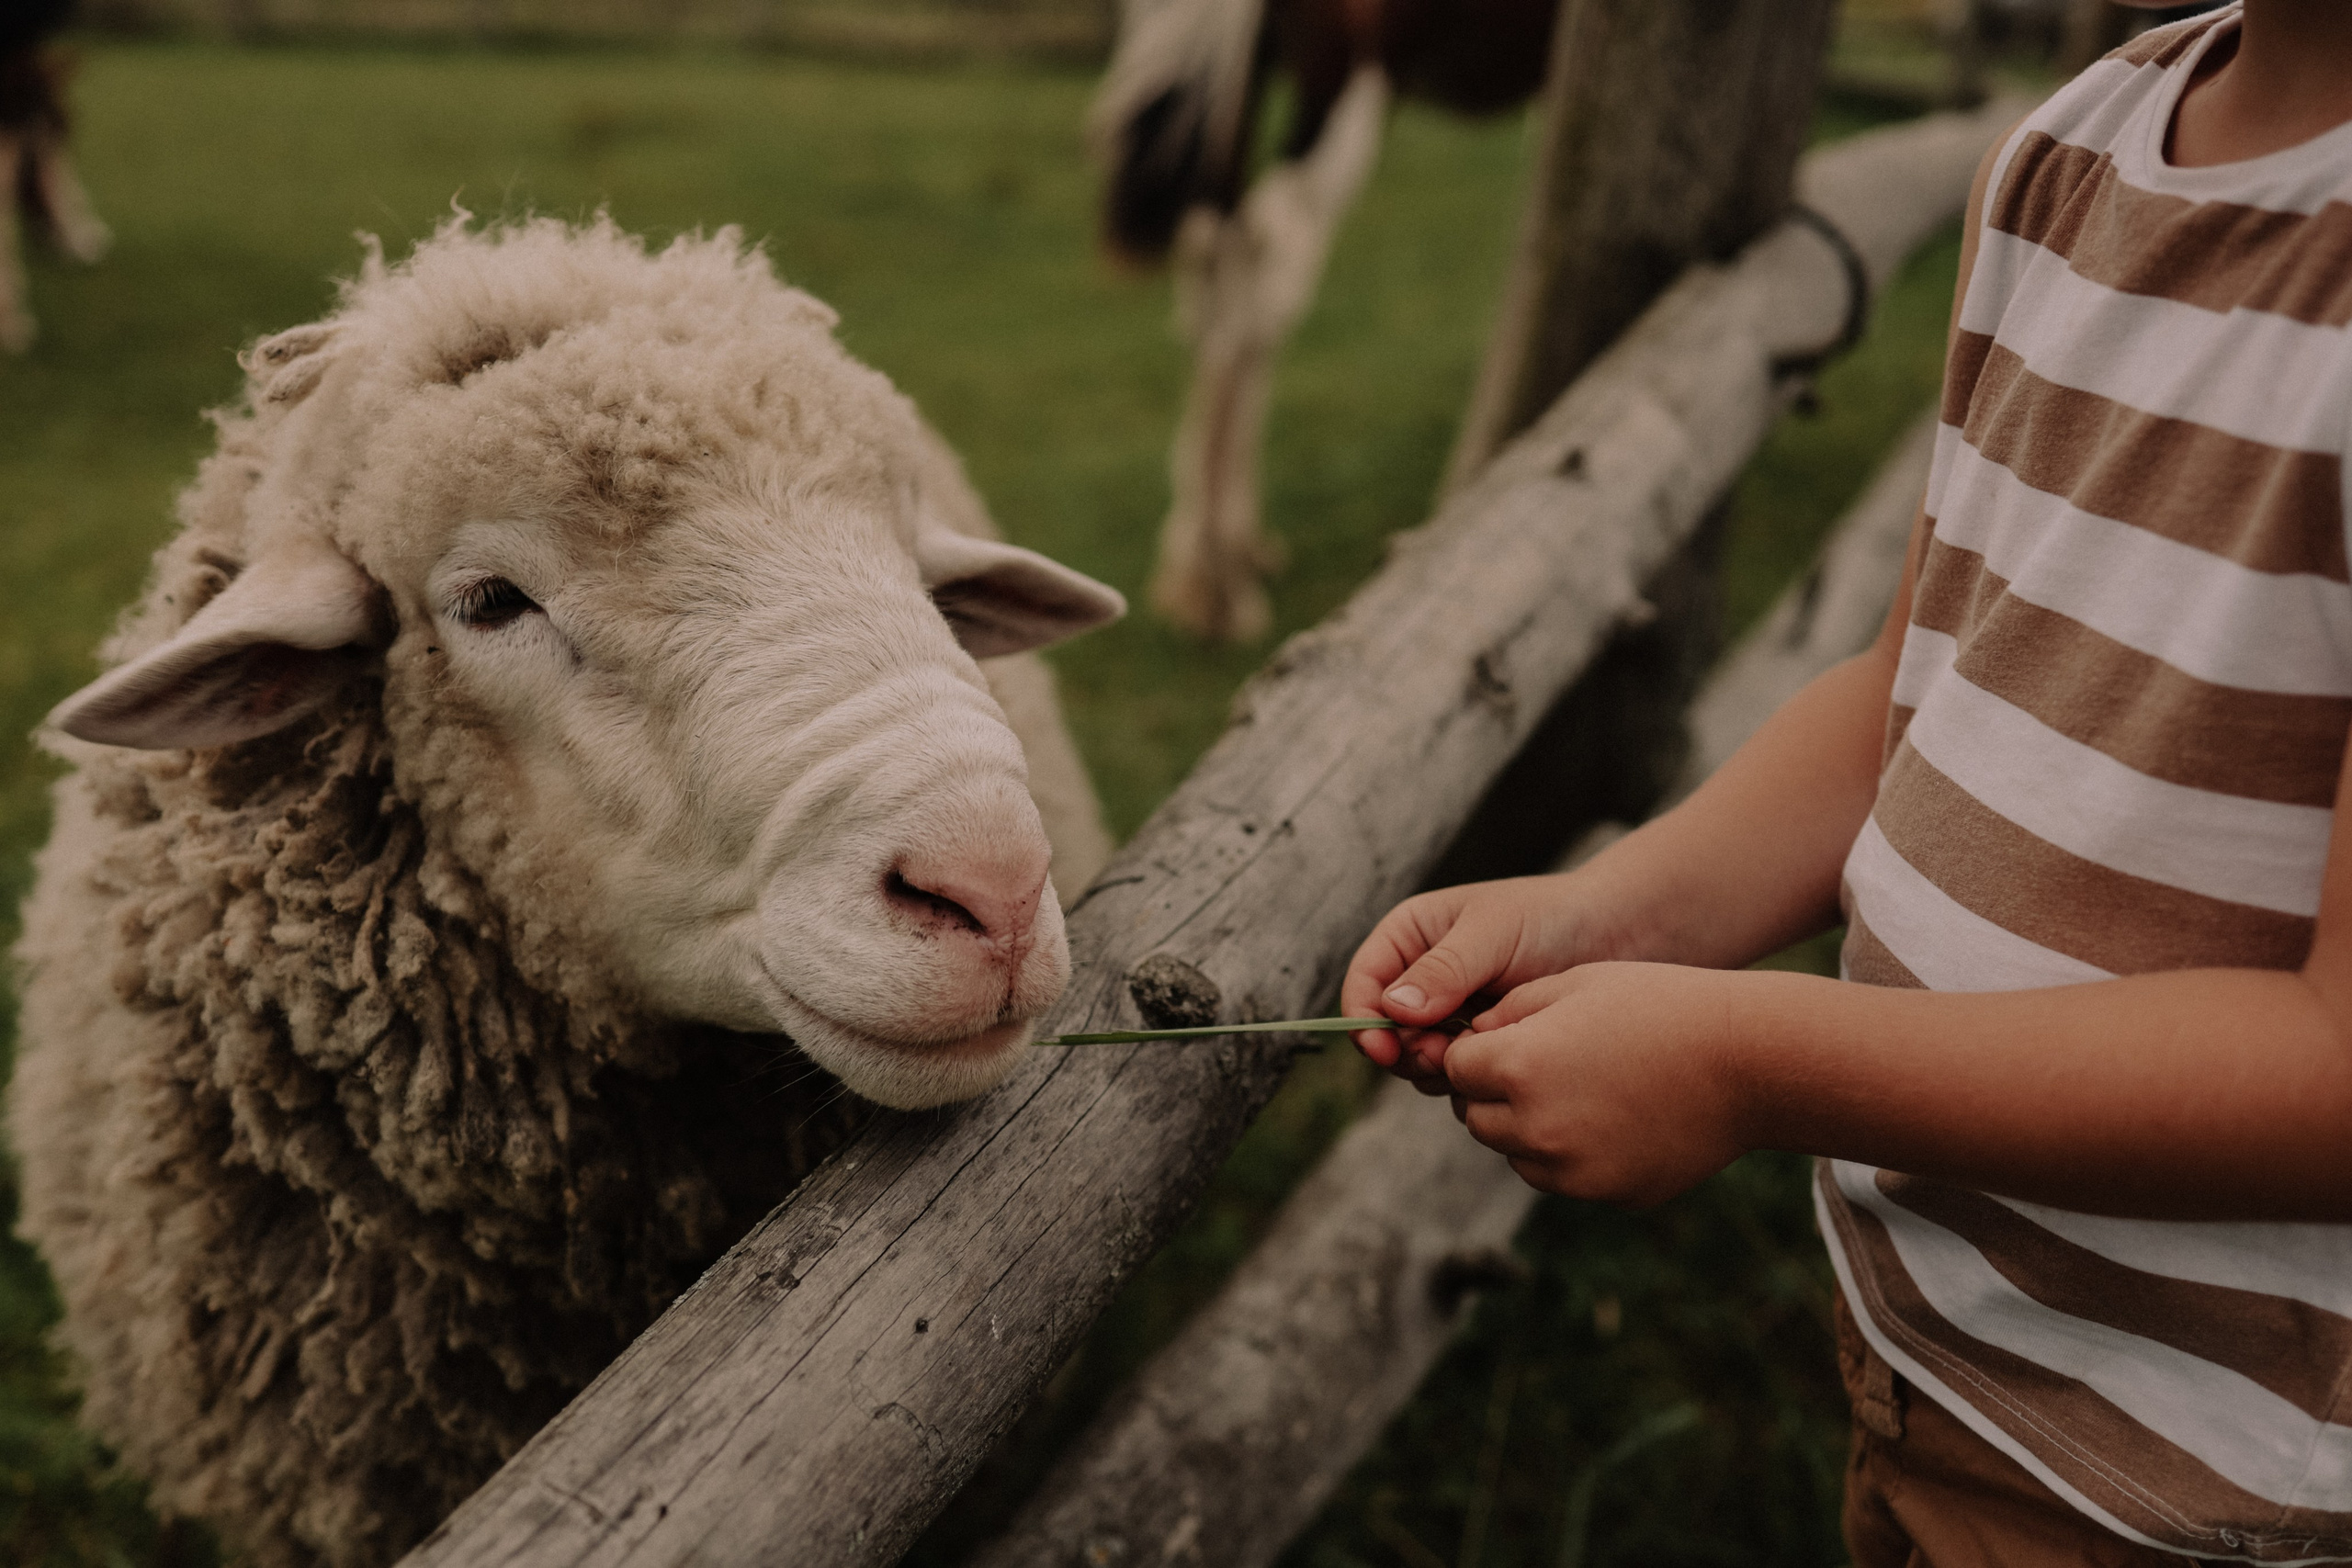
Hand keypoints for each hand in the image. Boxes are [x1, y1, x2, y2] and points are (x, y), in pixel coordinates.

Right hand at [1342, 872, 1613, 1088]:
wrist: (1614, 936)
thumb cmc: (1551, 918)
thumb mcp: (1493, 934)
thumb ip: (1444, 970)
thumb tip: (1393, 1009)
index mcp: (1410, 935)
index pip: (1363, 983)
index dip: (1363, 1020)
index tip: (1385, 1049)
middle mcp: (1421, 975)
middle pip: (1382, 1030)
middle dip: (1405, 1049)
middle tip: (1444, 1055)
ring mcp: (1448, 1012)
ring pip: (1414, 1056)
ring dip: (1436, 1066)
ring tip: (1478, 1051)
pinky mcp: (1477, 1040)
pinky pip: (1452, 1071)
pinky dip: (1466, 1074)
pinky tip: (1497, 1059)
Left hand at [1441, 961, 1754, 1205]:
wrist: (1748, 1061)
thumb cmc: (1659, 1006)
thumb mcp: (1572, 984)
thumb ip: (1508, 1012)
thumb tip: (1473, 1039)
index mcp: (1517, 1068)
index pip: (1455, 1068)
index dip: (1475, 1049)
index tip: (1503, 1037)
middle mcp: (1536, 1130)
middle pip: (1476, 1118)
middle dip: (1492, 1092)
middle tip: (1538, 1063)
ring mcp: (1573, 1172)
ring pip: (1517, 1154)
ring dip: (1528, 1127)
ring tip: (1581, 1087)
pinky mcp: (1610, 1195)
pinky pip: (1565, 1177)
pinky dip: (1572, 1154)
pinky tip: (1616, 1117)